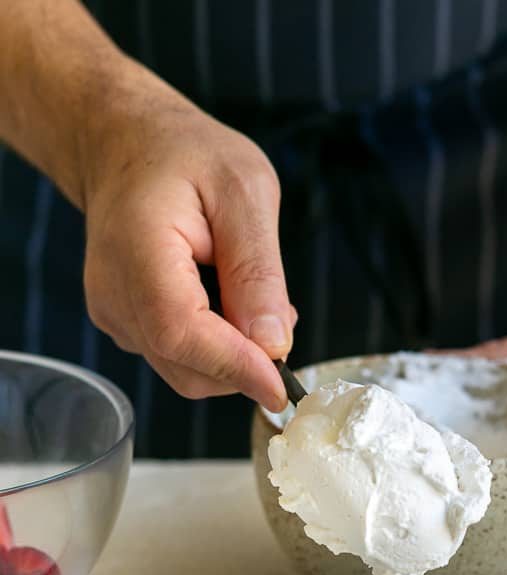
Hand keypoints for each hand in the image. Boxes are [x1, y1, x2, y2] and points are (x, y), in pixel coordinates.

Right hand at [81, 60, 293, 409]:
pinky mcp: (125, 326)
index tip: (281, 387)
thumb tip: (274, 343)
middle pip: (186, 366)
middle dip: (245, 364)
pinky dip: (216, 347)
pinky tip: (226, 301)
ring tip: (252, 297)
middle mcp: (114, 294)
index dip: (234, 366)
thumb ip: (258, 270)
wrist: (125, 145)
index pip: (181, 332)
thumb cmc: (184, 156)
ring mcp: (114, 315)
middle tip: (281, 317)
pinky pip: (179, 358)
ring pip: (186, 372)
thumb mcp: (245, 191)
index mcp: (138, 251)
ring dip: (234, 356)